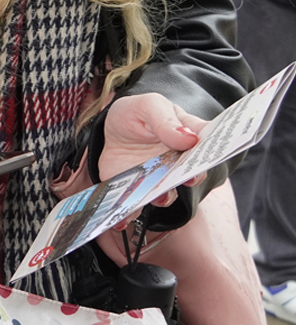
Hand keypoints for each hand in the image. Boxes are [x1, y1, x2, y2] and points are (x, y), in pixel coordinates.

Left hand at [99, 93, 208, 210]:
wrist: (112, 129)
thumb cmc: (137, 114)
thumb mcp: (149, 106)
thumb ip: (166, 119)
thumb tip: (189, 138)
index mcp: (190, 140)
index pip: (209, 149)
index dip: (211, 155)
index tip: (207, 157)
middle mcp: (179, 166)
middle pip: (190, 176)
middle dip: (188, 178)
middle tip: (185, 177)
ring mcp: (158, 181)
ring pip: (166, 196)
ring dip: (161, 199)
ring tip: (155, 196)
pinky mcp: (137, 191)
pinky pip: (135, 208)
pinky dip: (128, 215)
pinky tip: (119, 219)